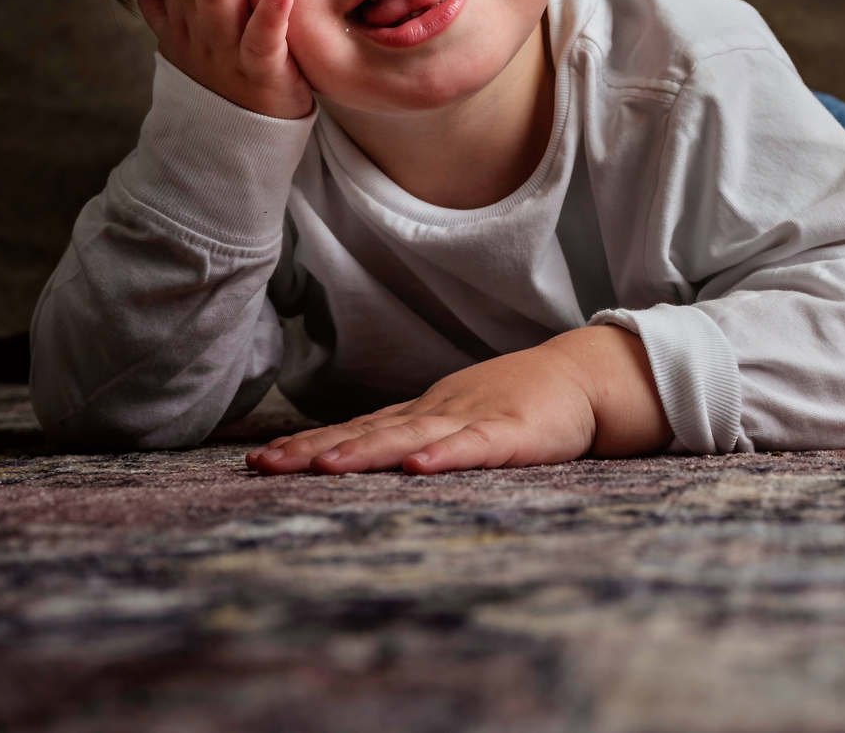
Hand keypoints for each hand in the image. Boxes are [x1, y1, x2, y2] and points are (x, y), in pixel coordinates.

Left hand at [245, 344, 601, 475]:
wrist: (584, 377)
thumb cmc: (517, 402)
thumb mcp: (456, 418)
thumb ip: (412, 436)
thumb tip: (351, 456)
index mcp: (423, 415)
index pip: (355, 428)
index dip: (308, 444)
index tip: (260, 460)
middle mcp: (437, 414)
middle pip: (369, 431)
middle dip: (315, 449)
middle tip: (266, 465)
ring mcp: (474, 420)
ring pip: (412, 438)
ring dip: (367, 451)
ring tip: (326, 467)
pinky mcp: (514, 433)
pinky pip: (475, 447)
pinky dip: (446, 456)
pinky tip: (418, 467)